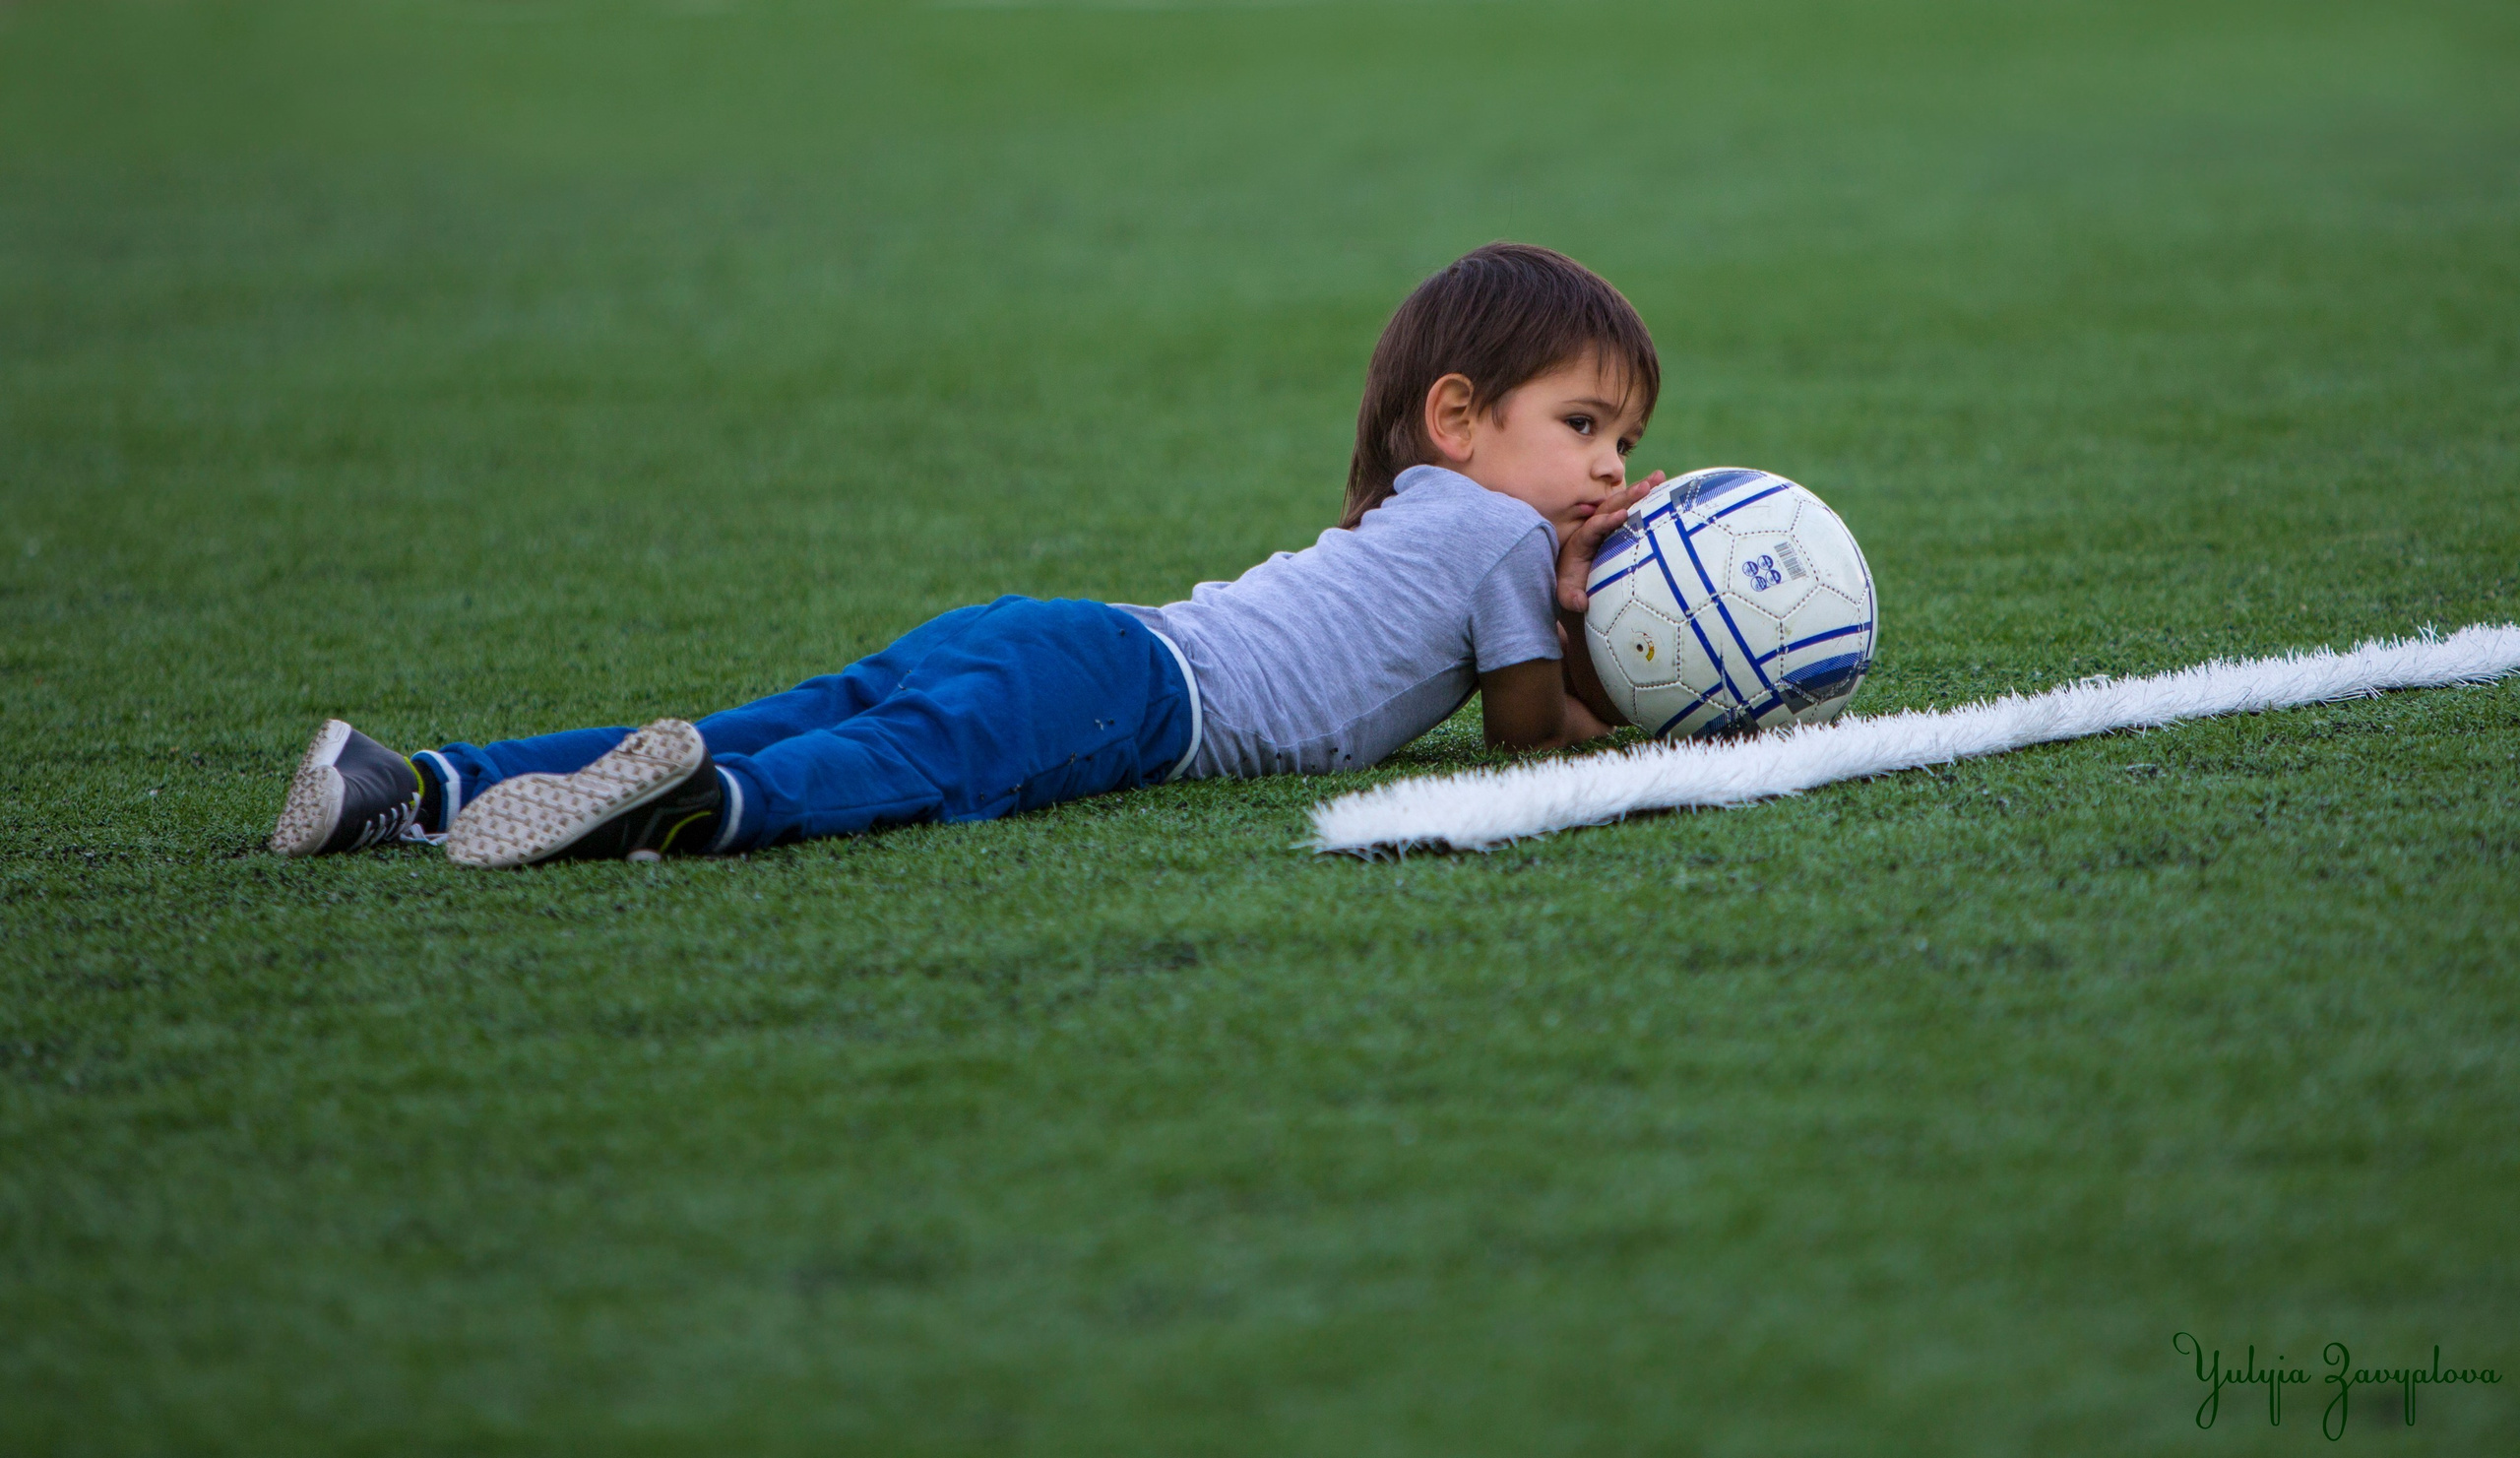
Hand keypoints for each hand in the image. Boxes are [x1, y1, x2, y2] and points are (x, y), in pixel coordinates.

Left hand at [1556, 471, 1662, 614]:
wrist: (1577, 580)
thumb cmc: (1575, 587)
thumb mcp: (1568, 594)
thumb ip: (1570, 597)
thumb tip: (1580, 602)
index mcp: (1581, 541)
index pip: (1593, 527)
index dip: (1606, 521)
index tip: (1622, 514)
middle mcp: (1593, 527)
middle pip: (1609, 507)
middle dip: (1627, 496)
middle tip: (1647, 486)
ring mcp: (1607, 524)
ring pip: (1623, 503)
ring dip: (1641, 490)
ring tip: (1660, 476)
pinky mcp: (1619, 526)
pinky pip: (1633, 509)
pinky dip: (1647, 498)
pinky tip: (1666, 487)